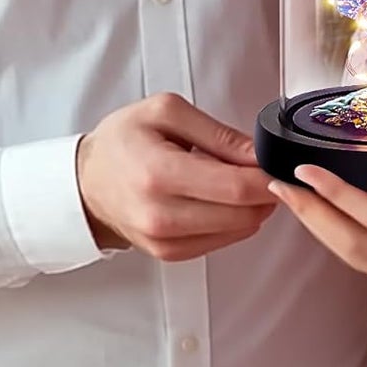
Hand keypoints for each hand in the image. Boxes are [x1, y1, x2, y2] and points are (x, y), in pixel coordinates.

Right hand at [76, 93, 275, 260]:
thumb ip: (217, 133)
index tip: (279, 164)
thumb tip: (258, 153)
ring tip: (241, 180)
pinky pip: (221, 242)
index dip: (267, 177)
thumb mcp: (167, 112)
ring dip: (252, 208)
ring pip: (237, 231)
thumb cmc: (122, 141)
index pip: (234, 187)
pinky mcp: (169, 254)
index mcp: (159, 173)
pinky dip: (233, 221)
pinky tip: (223, 198)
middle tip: (266, 169)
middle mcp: (161, 215)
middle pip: (242, 214)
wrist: (87, 180)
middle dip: (265, 192)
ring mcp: (164, 241)